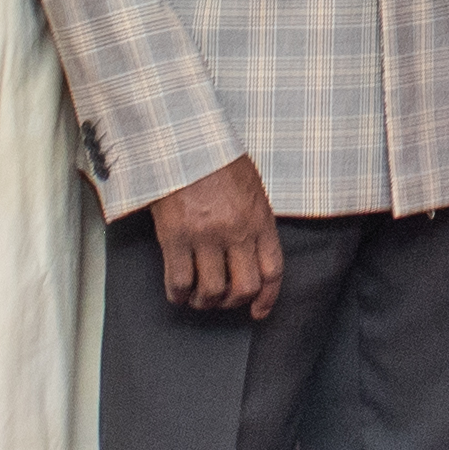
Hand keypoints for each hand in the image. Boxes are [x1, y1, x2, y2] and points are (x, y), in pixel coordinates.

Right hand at [149, 151, 285, 316]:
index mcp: (259, 217)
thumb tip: (252, 252)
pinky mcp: (175, 237)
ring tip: (198, 297)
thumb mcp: (250, 185)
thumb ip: (255, 219)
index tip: (259, 311)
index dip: (267, 297)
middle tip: (222, 299)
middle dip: (233, 301)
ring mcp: (205, 236)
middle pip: (244, 286)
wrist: (182, 138)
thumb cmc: (216, 157)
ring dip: (205, 301)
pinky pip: (179, 281)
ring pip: (212, 290)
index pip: (272, 269)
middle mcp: (236, 231)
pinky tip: (177, 293)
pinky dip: (178, 294)